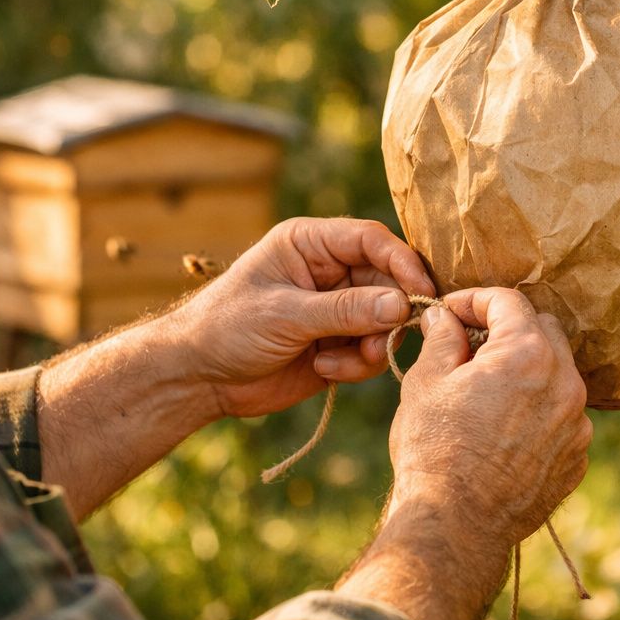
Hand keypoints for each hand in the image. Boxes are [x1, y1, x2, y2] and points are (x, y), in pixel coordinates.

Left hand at [165, 217, 434, 418]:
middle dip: (390, 313)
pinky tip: (326, 369)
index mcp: (311, 243)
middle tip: (384, 340)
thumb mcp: (285, 314)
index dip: (402, 262)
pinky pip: (372, 350)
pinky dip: (358, 364)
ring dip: (374, 344)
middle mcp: (329, 271)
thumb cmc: (227, 328)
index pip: (372, 240)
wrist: (198, 379)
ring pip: (386, 319)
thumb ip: (345, 310)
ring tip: (342, 361)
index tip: (421, 292)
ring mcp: (337, 309)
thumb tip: (402, 305)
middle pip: (388, 280)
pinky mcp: (340, 344)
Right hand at [386, 288, 591, 551]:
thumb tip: (444, 317)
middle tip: (469, 345)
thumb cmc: (434, 449)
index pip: (507, 301)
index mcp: (528, 353)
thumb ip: (443, 338)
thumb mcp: (427, 382)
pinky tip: (504, 429)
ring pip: (557, 375)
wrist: (456, 524)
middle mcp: (565, 382)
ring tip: (486, 390)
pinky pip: (561, 418)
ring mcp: (577, 423)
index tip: (450, 312)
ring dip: (527, 372)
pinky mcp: (577, 457)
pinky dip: (538, 412)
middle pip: (542, 331)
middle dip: (507, 330)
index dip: (473, 299)